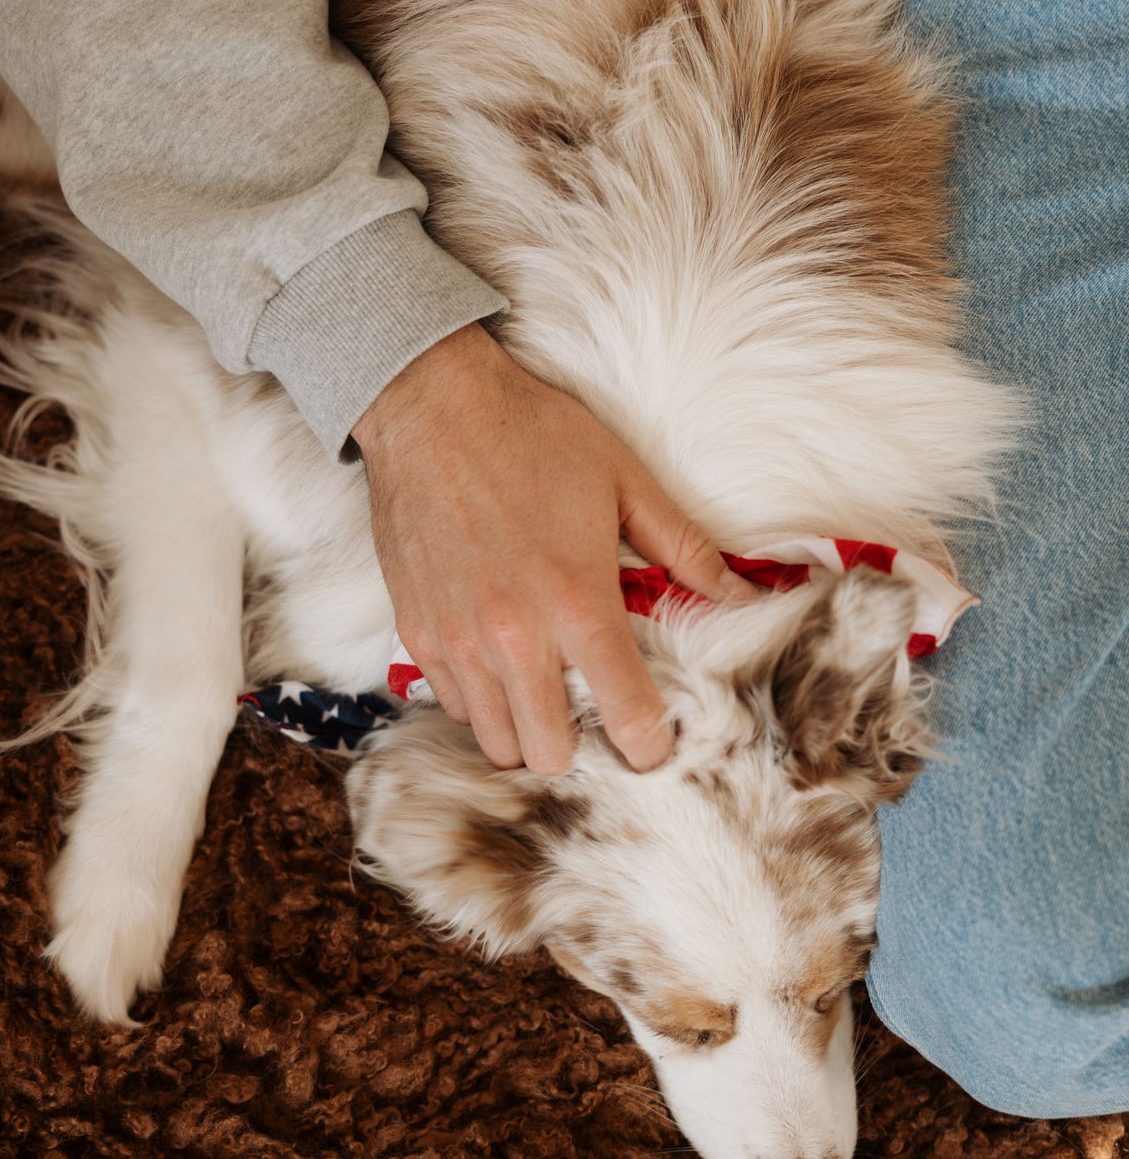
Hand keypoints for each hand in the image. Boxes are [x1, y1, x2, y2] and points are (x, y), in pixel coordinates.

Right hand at [353, 323, 754, 775]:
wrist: (431, 404)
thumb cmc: (532, 435)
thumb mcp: (624, 480)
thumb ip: (684, 547)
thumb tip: (741, 593)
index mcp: (577, 600)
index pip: (627, 717)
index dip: (651, 746)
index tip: (656, 742)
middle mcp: (513, 634)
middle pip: (552, 754)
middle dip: (581, 746)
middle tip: (593, 713)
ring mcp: (458, 638)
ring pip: (497, 741)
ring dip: (526, 729)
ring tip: (544, 691)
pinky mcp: (417, 630)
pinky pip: (454, 704)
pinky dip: (481, 701)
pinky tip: (499, 663)